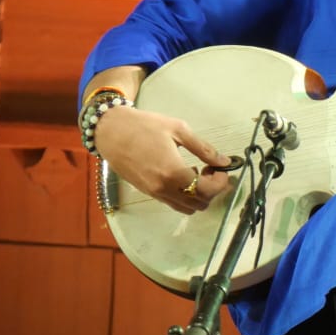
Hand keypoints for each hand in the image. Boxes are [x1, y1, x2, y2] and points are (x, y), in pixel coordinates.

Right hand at [94, 106, 231, 214]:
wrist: (110, 131)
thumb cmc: (145, 126)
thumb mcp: (179, 130)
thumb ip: (203, 148)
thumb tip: (224, 161)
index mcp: (172, 173)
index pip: (206, 191)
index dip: (220, 183)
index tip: (222, 169)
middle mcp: (163, 189)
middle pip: (198, 204)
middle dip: (211, 190)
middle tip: (212, 170)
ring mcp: (153, 193)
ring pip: (185, 208)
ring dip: (198, 195)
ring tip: (197, 172)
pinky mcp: (147, 192)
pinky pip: (172, 202)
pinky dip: (184, 195)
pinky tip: (183, 174)